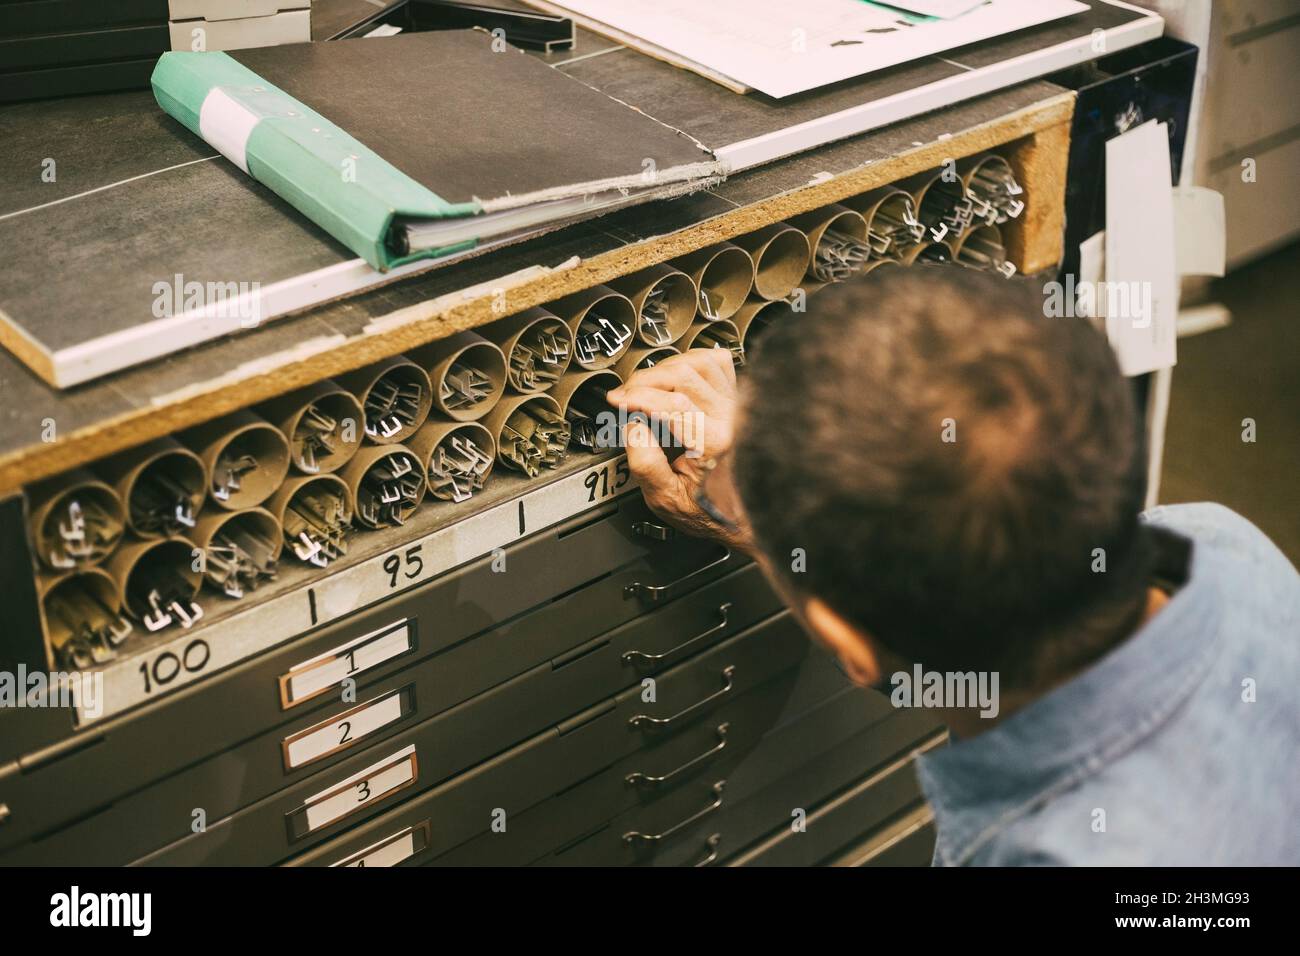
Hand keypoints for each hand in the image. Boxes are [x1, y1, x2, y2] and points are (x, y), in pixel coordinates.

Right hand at [606, 348, 754, 552]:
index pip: (671, 404)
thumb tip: (633, 427)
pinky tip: (677, 376)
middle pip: (683, 375)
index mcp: (713, 442)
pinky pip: (718, 363)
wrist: (745, 513)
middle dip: (645, 379)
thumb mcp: (668, 499)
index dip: (637, 397)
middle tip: (626, 395)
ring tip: (647, 386)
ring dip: (666, 368)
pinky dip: (692, 361)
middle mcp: (731, 418)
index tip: (616, 400)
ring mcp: (737, 404)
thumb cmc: (710, 509)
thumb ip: (646, 466)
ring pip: (700, 362)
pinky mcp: (739, 399)